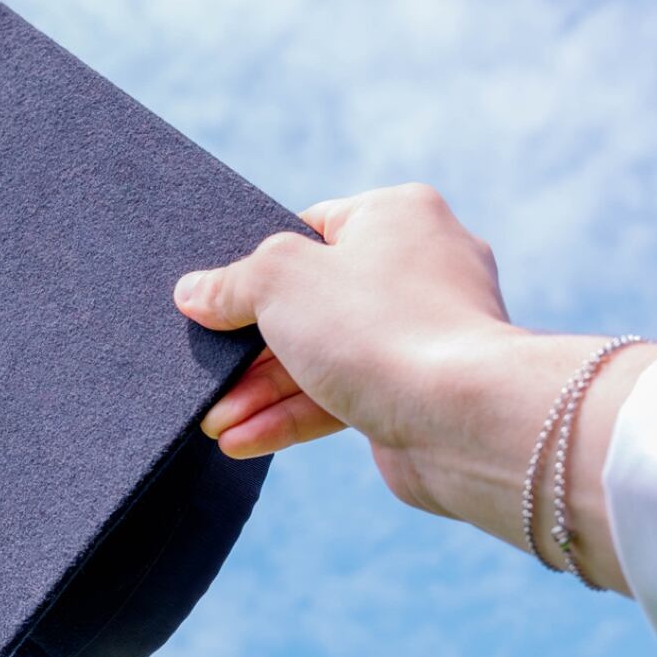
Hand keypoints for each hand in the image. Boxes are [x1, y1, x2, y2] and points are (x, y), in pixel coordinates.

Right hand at [173, 183, 656, 589]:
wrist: (462, 417)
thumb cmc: (377, 327)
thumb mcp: (277, 280)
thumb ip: (230, 282)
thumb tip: (193, 292)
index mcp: (397, 216)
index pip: (310, 229)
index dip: (256, 266)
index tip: (217, 299)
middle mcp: (419, 267)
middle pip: (309, 302)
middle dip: (251, 348)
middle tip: (208, 372)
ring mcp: (423, 332)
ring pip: (322, 357)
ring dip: (263, 391)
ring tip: (215, 422)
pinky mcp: (418, 391)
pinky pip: (342, 397)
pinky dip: (292, 416)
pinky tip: (243, 440)